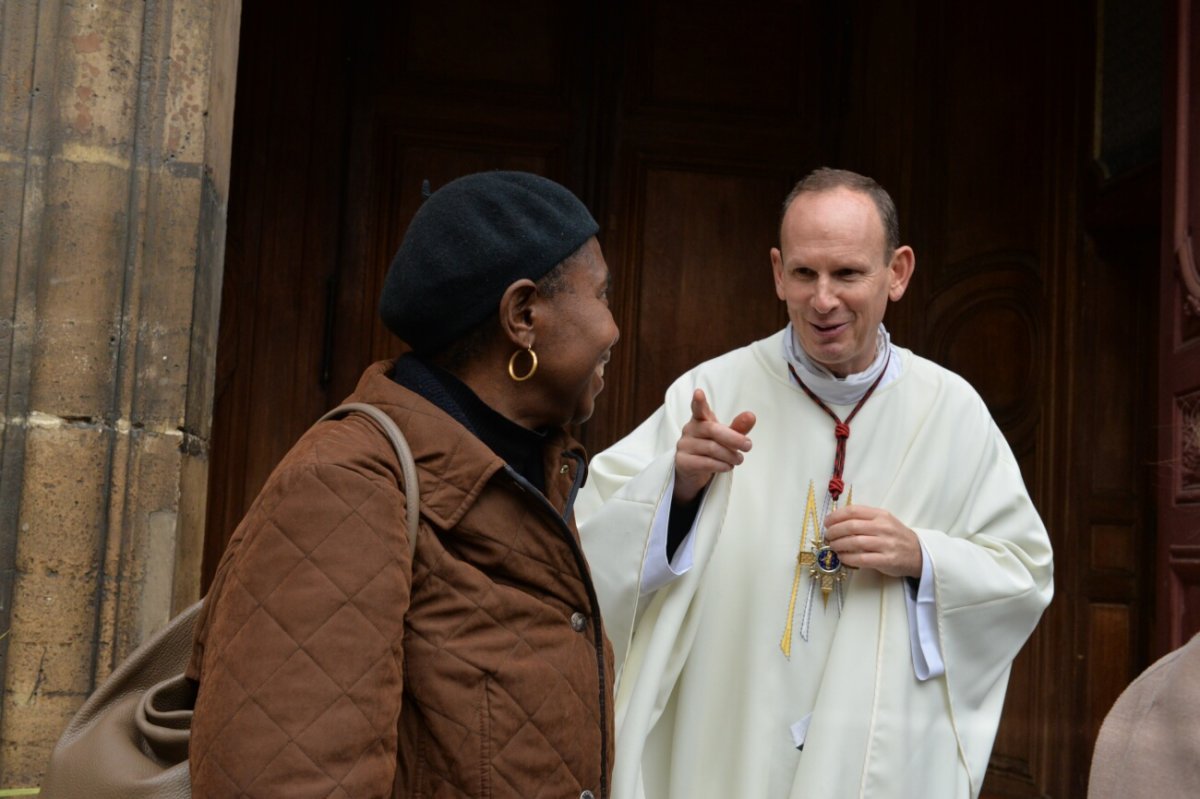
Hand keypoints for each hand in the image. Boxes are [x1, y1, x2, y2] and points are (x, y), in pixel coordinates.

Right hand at [673, 389, 755, 503]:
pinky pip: (705, 463)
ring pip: (711, 448)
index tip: (698, 393)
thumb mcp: (726, 437)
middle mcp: (690, 430)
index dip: (699, 402)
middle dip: (734, 438)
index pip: (698, 409)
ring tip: (739, 459)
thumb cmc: (711, 448)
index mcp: (700, 419)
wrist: (693, 470)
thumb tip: (751, 416)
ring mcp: (684, 445)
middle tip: (748, 445)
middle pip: (712, 430)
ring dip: (730, 455)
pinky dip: (721, 465)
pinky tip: (728, 466)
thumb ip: (738, 427)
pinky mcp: (682, 461)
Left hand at [823, 505, 921, 577]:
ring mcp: (886, 544)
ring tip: (833, 547)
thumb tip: (836, 521)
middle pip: (851, 526)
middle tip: (828, 536)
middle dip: (834, 531)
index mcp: (880, 515)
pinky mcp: (887, 560)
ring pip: (855, 542)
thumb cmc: (895, 536)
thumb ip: (864, 518)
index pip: (853, 511)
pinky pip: (862, 558)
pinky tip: (842, 557)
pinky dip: (848, 558)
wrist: (918, 553)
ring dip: (839, 545)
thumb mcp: (884, 521)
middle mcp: (883, 527)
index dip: (835, 516)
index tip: (826, 522)